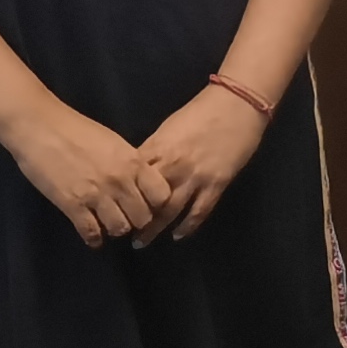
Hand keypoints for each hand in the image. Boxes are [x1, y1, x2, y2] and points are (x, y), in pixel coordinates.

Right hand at [5, 97, 172, 247]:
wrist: (39, 126)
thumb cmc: (76, 129)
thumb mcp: (113, 142)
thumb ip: (129, 164)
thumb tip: (139, 183)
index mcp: (133, 162)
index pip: (162, 196)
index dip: (156, 204)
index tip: (146, 203)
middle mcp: (120, 181)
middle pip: (143, 218)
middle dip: (136, 220)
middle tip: (125, 216)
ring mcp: (97, 194)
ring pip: (120, 229)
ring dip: (114, 229)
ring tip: (106, 223)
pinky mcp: (73, 205)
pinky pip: (92, 233)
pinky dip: (93, 238)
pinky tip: (91, 234)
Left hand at [134, 83, 269, 238]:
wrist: (237, 105)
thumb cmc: (201, 111)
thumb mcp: (169, 127)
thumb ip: (154, 149)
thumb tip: (139, 169)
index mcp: (158, 148)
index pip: (132, 178)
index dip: (120, 194)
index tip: (110, 207)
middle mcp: (173, 165)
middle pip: (146, 198)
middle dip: (132, 217)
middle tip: (120, 231)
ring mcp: (196, 177)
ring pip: (170, 210)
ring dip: (154, 229)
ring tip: (142, 242)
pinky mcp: (216, 184)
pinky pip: (199, 211)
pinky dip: (188, 226)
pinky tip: (178, 235)